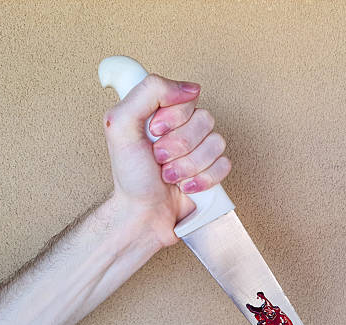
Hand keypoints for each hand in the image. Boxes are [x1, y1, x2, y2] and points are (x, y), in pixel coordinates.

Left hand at [102, 74, 230, 247]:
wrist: (143, 214)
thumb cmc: (130, 176)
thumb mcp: (120, 125)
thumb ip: (148, 92)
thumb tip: (189, 88)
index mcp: (163, 112)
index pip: (187, 97)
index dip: (172, 118)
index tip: (154, 133)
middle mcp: (184, 128)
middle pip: (205, 120)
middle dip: (179, 146)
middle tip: (159, 159)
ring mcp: (201, 150)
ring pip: (217, 143)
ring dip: (189, 165)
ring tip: (170, 176)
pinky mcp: (214, 171)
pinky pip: (225, 164)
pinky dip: (204, 179)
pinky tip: (187, 186)